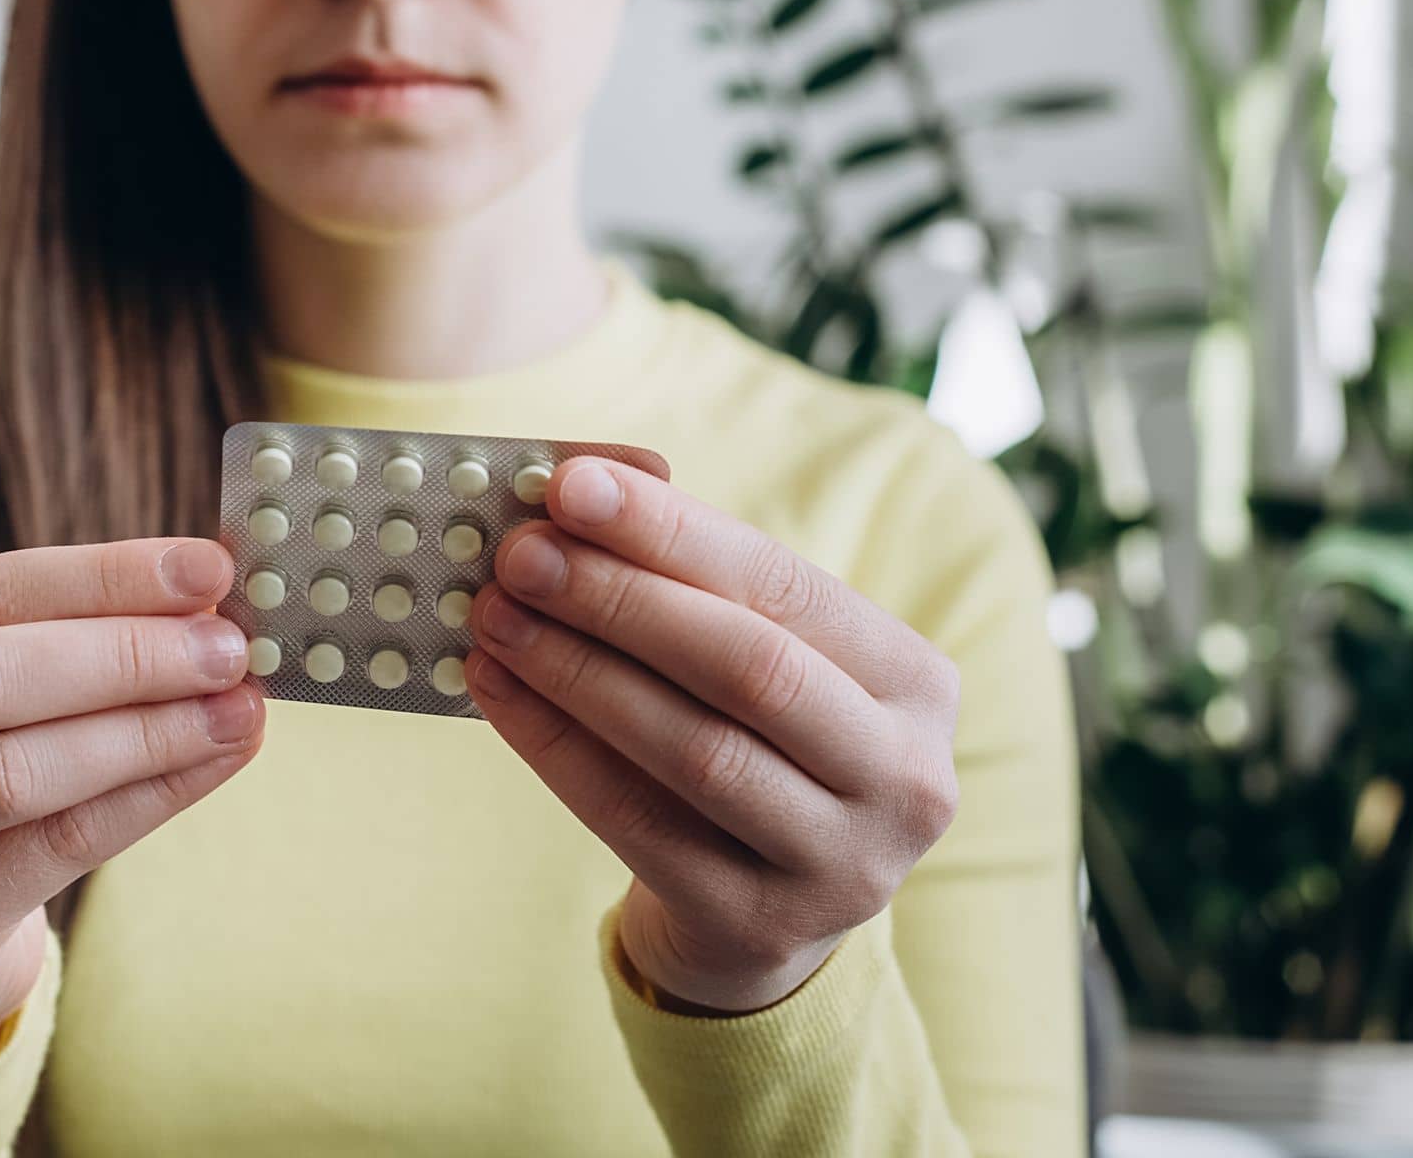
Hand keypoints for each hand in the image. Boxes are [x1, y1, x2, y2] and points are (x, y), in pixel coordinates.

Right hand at [0, 538, 264, 1065]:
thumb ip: (69, 636)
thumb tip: (209, 588)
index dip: (102, 576)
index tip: (209, 567)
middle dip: (123, 654)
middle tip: (229, 646)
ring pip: (15, 769)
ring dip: (148, 730)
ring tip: (240, 707)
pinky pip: (55, 846)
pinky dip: (151, 795)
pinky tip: (216, 761)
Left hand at [464, 458, 960, 1015]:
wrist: (760, 913)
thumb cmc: (750, 742)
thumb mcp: (757, 658)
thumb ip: (691, 579)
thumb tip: (577, 492)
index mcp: (917, 683)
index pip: (784, 585)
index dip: (672, 531)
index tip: (570, 486)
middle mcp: (905, 777)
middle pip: (748, 667)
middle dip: (621, 599)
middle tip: (521, 555)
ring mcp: (841, 865)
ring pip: (694, 750)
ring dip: (578, 671)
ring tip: (496, 616)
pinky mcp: (758, 926)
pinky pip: (636, 822)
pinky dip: (555, 747)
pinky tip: (496, 690)